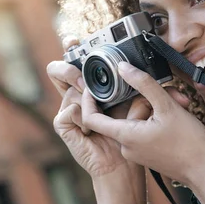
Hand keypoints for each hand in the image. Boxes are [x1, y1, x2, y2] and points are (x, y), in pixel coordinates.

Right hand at [47, 37, 148, 177]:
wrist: (121, 163)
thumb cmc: (127, 133)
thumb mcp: (137, 105)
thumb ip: (140, 88)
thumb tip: (146, 72)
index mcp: (91, 87)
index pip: (75, 62)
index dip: (71, 48)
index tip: (74, 40)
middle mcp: (75, 95)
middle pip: (57, 70)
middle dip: (67, 66)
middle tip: (81, 74)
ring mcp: (67, 110)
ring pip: (65, 90)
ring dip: (82, 95)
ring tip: (94, 102)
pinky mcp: (63, 126)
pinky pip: (67, 112)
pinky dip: (81, 116)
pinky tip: (89, 128)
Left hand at [81, 61, 204, 186]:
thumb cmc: (189, 143)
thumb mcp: (166, 106)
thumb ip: (143, 84)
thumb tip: (122, 68)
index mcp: (125, 136)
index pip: (90, 119)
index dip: (88, 100)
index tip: (93, 85)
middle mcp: (126, 147)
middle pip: (122, 114)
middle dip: (142, 98)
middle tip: (166, 92)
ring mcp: (136, 152)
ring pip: (136, 120)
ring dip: (153, 108)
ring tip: (178, 104)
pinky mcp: (146, 153)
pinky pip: (143, 130)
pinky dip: (156, 119)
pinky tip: (175, 115)